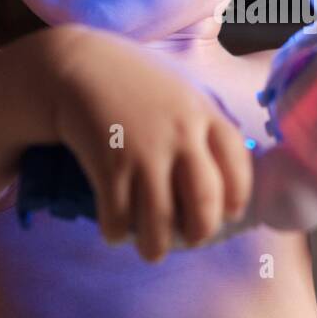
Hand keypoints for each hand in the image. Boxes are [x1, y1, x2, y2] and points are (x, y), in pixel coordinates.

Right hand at [45, 25, 251, 257]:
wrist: (78, 66)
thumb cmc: (133, 84)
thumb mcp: (180, 94)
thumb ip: (202, 127)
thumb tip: (220, 177)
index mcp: (204, 114)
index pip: (238, 164)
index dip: (237, 196)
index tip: (230, 213)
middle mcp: (181, 134)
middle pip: (205, 202)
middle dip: (201, 232)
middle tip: (192, 239)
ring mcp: (146, 151)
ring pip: (161, 220)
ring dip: (156, 246)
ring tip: (152, 250)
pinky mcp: (110, 164)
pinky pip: (119, 215)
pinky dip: (116, 232)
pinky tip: (115, 231)